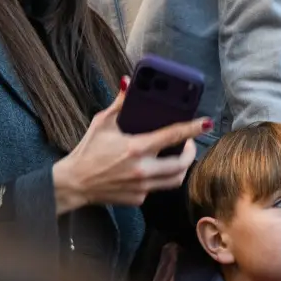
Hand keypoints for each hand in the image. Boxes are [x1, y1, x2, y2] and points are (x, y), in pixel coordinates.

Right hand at [50, 89, 205, 213]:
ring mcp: (142, 187)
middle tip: (189, 143)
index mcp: (135, 148)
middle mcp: (142, 170)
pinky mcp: (138, 198)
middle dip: (191, 151)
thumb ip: (120, 103)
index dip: (192, 128)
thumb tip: (127, 82)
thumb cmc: (88, 151)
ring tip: (177, 156)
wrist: (75, 183)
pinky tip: (152, 168)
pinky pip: (157, 188)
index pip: (172, 136)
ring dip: (181, 167)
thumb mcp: (102, 123)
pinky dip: (160, 177)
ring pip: (175, 179)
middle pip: (182, 164)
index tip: (206, 123)